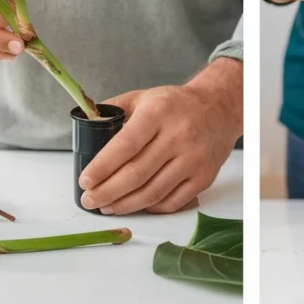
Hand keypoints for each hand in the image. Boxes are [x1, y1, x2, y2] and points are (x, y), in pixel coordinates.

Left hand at [77, 59, 241, 214]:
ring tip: (106, 206)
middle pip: (136, 174)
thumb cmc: (174, 105)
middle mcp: (178, 136)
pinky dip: (149, 207)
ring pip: (153, 192)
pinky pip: (171, 201)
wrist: (218, 109)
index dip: (102, 167)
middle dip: (107, 192)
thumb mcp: (143, 97)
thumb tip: (86, 125)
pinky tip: (134, 204)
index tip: (85, 181)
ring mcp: (193, 159)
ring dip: (125, 204)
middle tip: (89, 199)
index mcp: (158, 113)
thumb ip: (113, 110)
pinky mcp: (203, 177)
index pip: (125, 146)